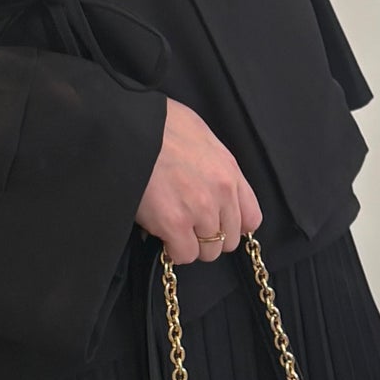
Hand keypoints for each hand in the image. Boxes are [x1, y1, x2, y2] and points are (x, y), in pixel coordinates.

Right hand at [136, 101, 262, 265]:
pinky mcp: (175, 223)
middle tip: (186, 225)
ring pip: (207, 251)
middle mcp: (221, 192)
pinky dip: (172, 250)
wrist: (129, 127)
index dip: (231, 226)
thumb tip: (207, 184)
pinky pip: (184, 254)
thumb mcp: (199, 136)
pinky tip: (160, 233)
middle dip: (208, 237)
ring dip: (189, 243)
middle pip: (228, 240)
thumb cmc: (158, 126)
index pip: (250, 218)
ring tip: (170, 227)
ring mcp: (200, 209)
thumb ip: (212, 165)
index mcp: (229, 170)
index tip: (215, 224)